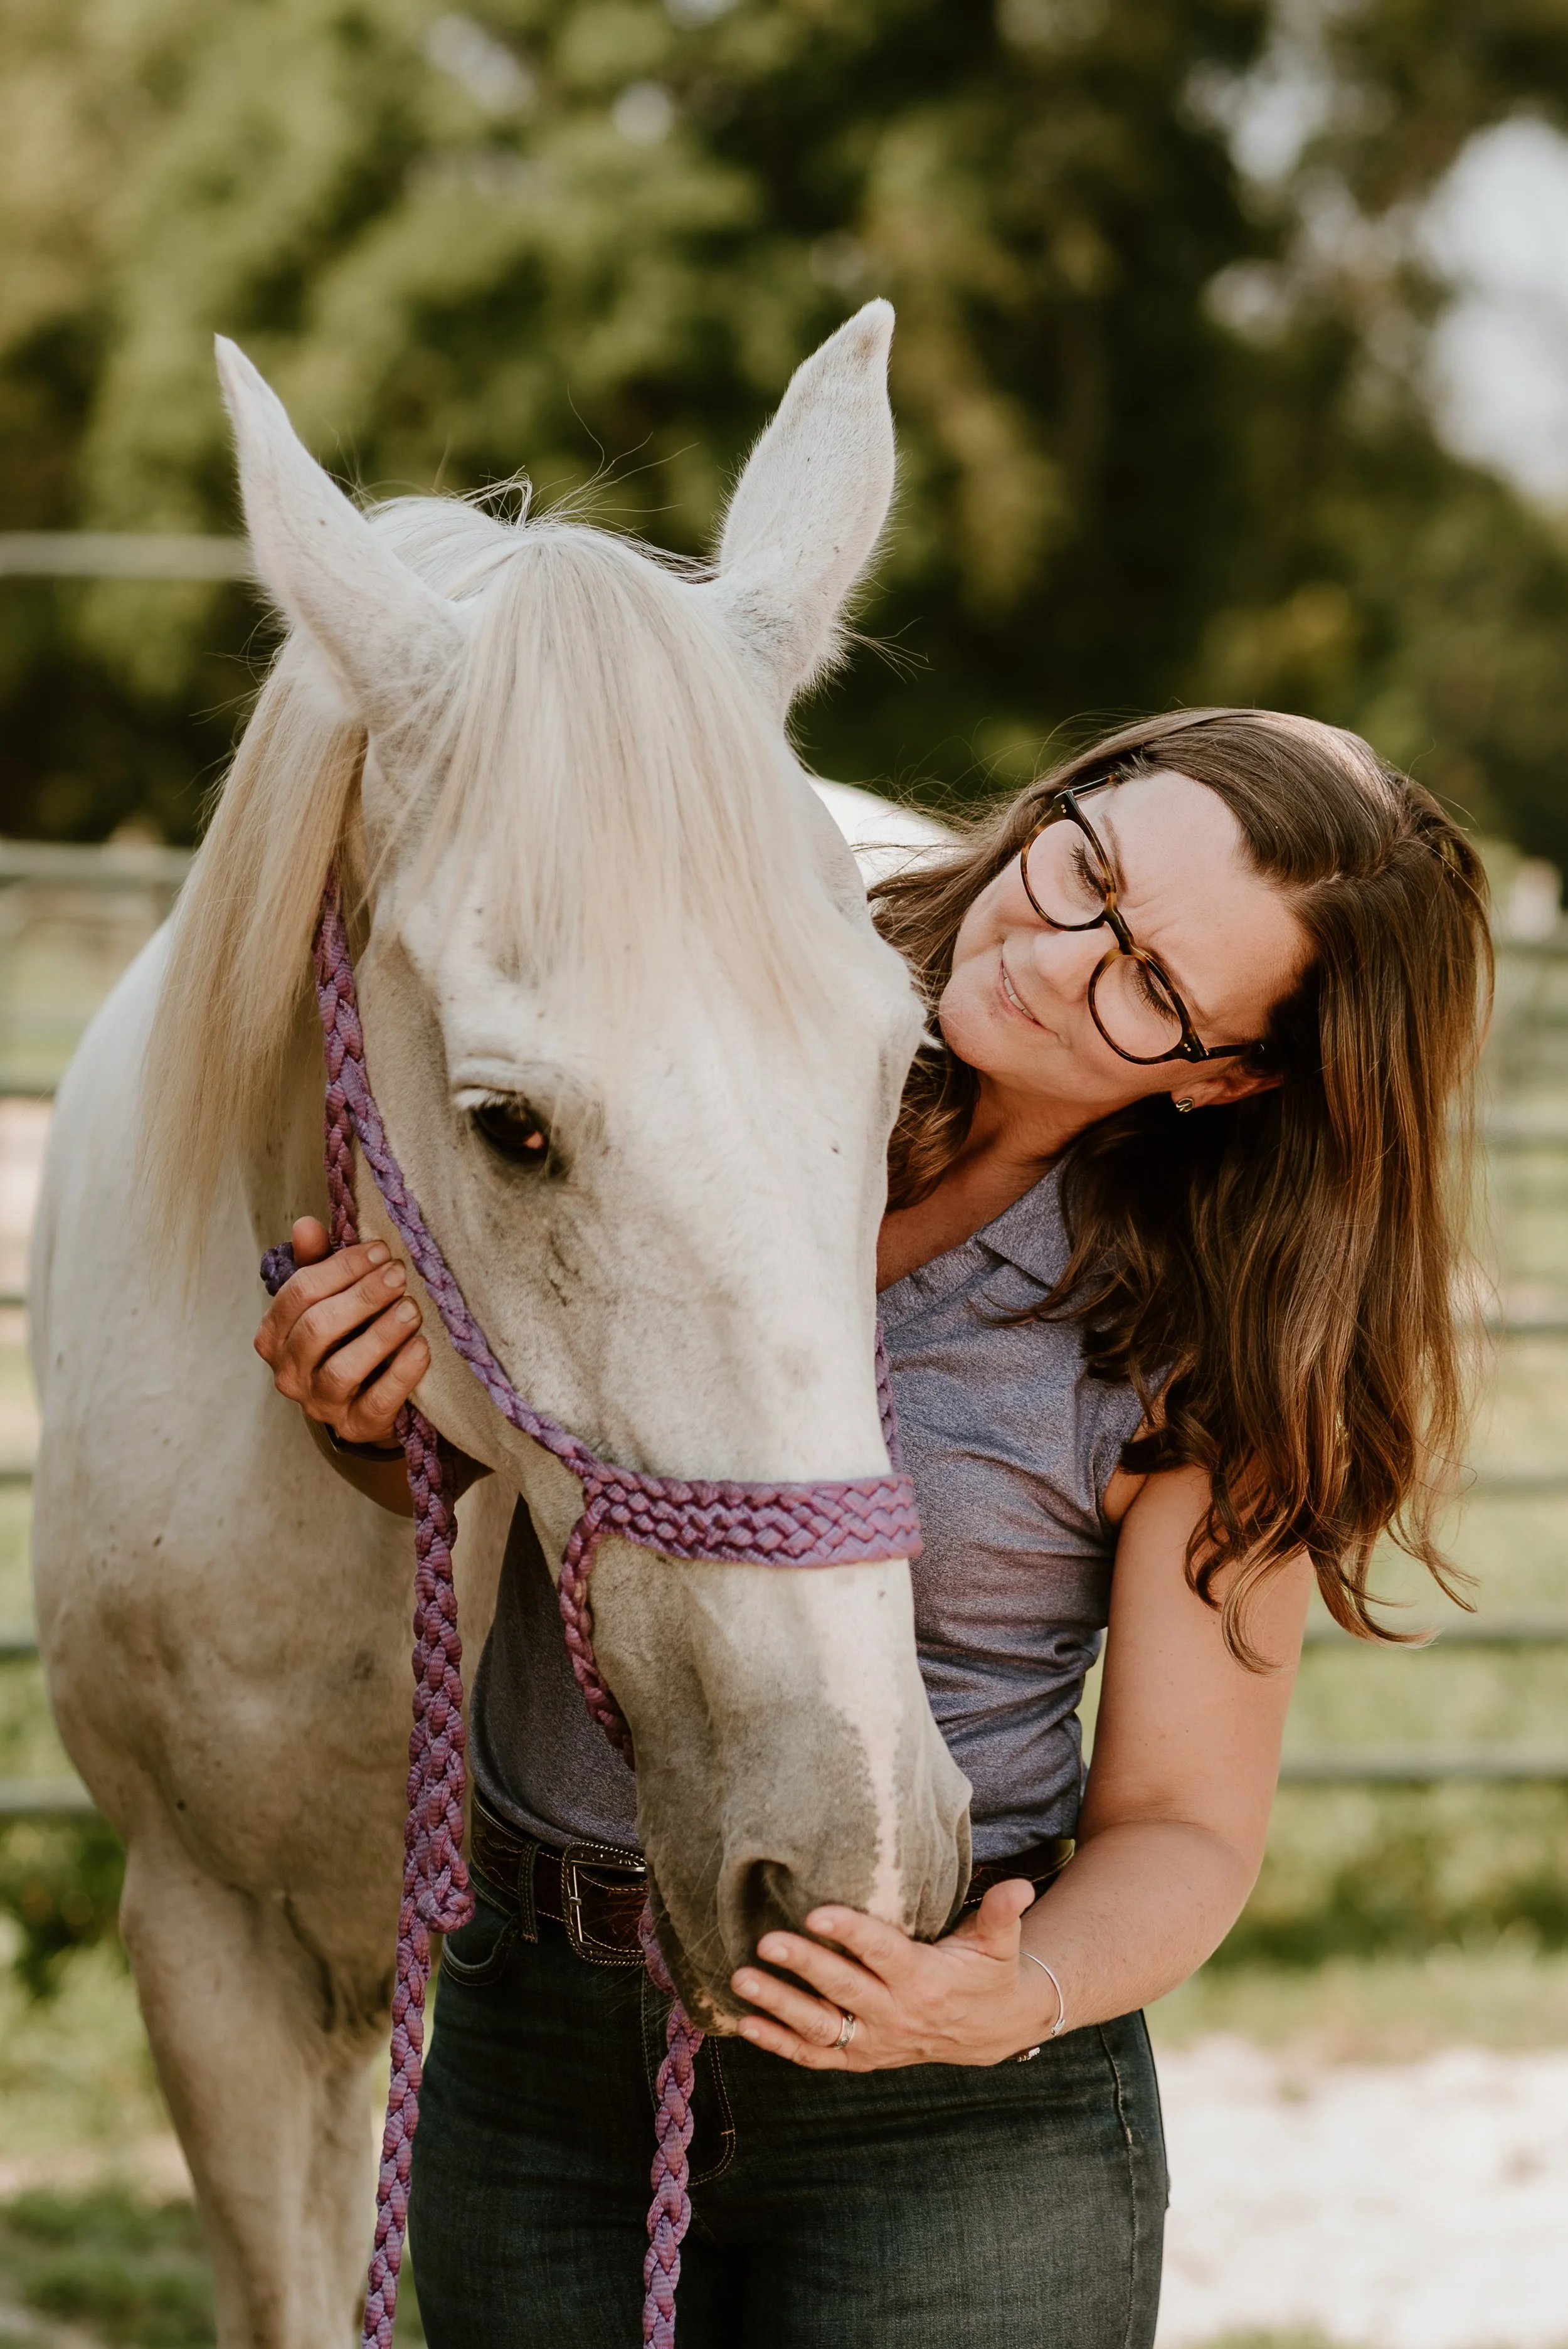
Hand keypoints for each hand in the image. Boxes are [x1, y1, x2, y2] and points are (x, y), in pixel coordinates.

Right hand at [253, 1216, 428, 1447]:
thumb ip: (317, 1263)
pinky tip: (422, 1348)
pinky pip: (377, 1402)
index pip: (299, 1294)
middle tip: (398, 1274)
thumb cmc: (348, 1337)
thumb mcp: (330, 1298)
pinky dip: (401, 1374)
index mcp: (275, 1336)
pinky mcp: (356, 1426)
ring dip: (380, 1335)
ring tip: (411, 1309)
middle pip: (317, 1329)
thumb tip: (306, 1225)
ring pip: (342, 1370)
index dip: (340, 1268)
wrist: (370, 1400)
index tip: (380, 1250)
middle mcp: (289, 1373)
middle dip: (361, 1297)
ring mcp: (320, 1404)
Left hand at [730, 1879, 1053, 2070]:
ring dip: (778, 2005)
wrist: (992, 2029)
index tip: (816, 1913)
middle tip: (766, 1941)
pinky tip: (744, 2023)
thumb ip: (1002, 1914)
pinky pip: (815, 2055)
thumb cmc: (989, 1972)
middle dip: (804, 1965)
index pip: (882, 1953)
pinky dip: (779, 2043)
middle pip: (843, 1989)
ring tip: (742, 1980)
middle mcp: (896, 2013)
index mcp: (925, 1979)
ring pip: (821, 2027)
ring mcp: (875, 2041)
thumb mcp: (1000, 1943)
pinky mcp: (861, 2057)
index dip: (851, 1933)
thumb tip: (1020, 1886)